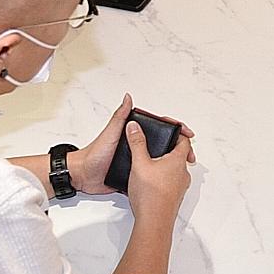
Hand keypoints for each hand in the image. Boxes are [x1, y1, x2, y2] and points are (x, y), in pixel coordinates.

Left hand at [71, 95, 196, 195]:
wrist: (83, 176)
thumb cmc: (94, 153)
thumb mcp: (110, 133)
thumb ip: (120, 117)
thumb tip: (128, 97)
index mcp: (133, 133)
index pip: (159, 126)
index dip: (175, 128)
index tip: (186, 132)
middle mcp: (136, 144)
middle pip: (163, 142)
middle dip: (179, 146)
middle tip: (189, 152)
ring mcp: (136, 159)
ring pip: (159, 158)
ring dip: (172, 160)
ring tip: (184, 164)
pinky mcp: (134, 172)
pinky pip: (151, 171)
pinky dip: (161, 172)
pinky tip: (170, 176)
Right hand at [120, 118, 194, 223]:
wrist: (154, 222)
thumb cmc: (150, 195)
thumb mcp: (139, 163)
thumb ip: (137, 143)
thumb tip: (135, 127)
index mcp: (178, 161)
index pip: (184, 140)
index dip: (178, 132)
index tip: (171, 129)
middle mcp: (183, 174)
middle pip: (181, 155)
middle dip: (171, 149)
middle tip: (162, 145)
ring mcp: (180, 187)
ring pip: (176, 170)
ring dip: (167, 165)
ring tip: (153, 163)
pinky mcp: (174, 197)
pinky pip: (171, 183)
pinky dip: (164, 178)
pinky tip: (150, 182)